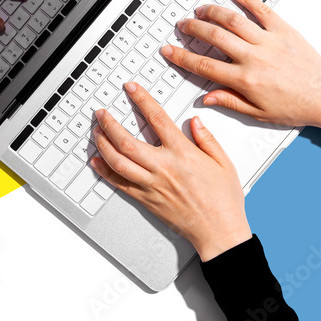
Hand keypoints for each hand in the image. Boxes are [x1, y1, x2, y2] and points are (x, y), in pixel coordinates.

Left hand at [90, 81, 252, 260]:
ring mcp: (152, 185)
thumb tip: (195, 121)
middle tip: (101, 112)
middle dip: (109, 123)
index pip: (157, 118)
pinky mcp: (146, 200)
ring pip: (118, 161)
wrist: (219, 232)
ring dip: (103, 144)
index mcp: (183, 154)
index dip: (141, 99)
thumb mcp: (224, 162)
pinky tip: (97, 162)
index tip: (132, 89)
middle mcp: (163, 168)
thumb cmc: (224, 201)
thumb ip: (207, 139)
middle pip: (127, 141)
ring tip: (96, 132)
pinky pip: (120, 184)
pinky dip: (105, 172)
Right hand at [160, 0, 320, 130]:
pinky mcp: (283, 30)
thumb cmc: (297, 106)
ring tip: (201, 10)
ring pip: (233, 20)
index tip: (169, 51)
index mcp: (245, 80)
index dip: (182, 57)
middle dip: (193, 28)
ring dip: (213, 12)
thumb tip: (206, 97)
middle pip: (214, 37)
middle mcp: (254, 58)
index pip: (204, 66)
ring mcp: (268, 41)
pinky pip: (261, 10)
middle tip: (182, 25)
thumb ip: (230, 102)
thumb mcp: (258, 113)